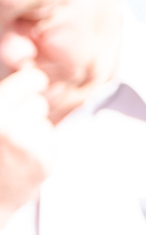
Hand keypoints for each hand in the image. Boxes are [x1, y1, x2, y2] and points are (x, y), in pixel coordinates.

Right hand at [0, 64, 55, 224]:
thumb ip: (7, 98)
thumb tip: (32, 72)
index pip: (33, 79)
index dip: (29, 85)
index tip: (26, 90)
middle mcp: (7, 125)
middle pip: (38, 103)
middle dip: (27, 114)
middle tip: (9, 132)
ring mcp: (26, 144)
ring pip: (44, 123)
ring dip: (32, 133)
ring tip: (10, 150)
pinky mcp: (42, 162)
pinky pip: (49, 141)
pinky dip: (38, 150)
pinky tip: (19, 162)